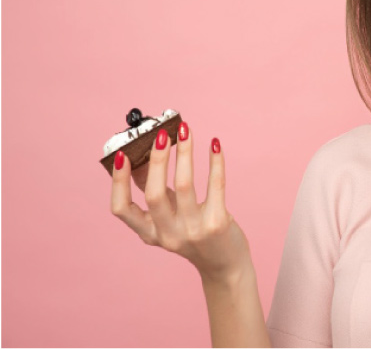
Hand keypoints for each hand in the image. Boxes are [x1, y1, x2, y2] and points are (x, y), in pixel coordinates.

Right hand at [110, 123, 252, 282]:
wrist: (225, 264)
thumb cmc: (195, 232)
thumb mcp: (170, 216)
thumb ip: (155, 190)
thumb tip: (142, 155)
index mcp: (149, 233)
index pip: (120, 209)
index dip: (118, 181)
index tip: (122, 154)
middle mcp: (168, 235)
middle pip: (154, 194)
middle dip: (156, 160)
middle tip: (161, 134)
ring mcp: (193, 231)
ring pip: (185, 186)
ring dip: (184, 153)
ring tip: (186, 130)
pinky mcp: (218, 224)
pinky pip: (215, 185)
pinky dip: (215, 162)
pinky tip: (214, 144)